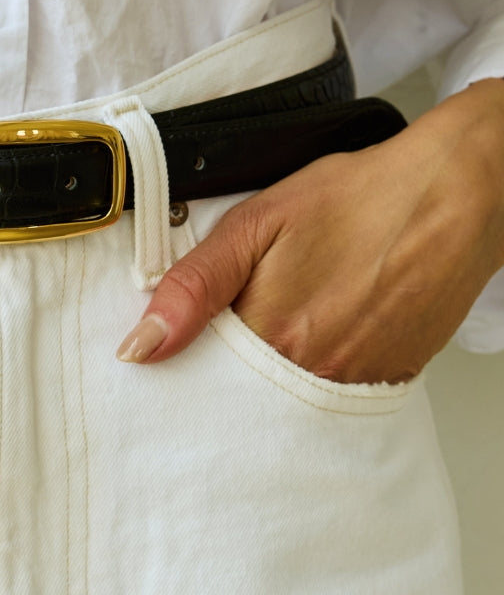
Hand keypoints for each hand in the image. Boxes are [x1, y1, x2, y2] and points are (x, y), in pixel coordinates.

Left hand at [116, 78, 503, 383]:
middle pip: (245, 399)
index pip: (200, 382)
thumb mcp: (257, 224)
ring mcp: (355, 384)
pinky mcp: (387, 381)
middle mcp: (314, 375)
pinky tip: (324, 328)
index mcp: (272, 337)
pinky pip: (334, 392)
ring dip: (275, 369)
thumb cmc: (360, 199)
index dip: (185, 365)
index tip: (176, 352)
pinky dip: (318, 368)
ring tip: (292, 314)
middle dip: (229, 372)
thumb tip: (140, 346)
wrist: (454, 196)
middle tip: (247, 317)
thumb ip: (193, 286)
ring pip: (289, 398)